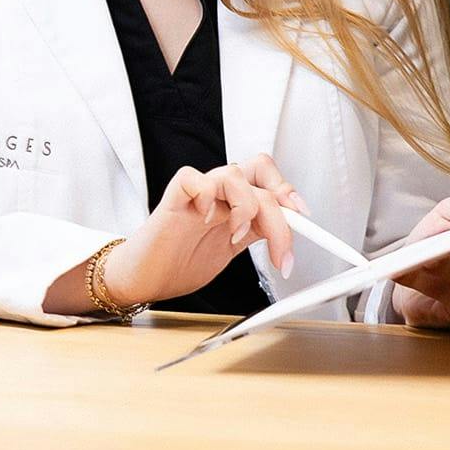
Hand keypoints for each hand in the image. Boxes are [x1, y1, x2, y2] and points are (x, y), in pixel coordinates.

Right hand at [100, 154, 303, 308]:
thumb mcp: (231, 250)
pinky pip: (193, 178)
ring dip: (245, 206)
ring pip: (232, 172)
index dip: (289, 192)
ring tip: (236, 235)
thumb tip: (289, 231)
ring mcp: (196, 195)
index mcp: (233, 204)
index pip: (267, 180)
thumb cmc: (179, 264)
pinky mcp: (172, 200)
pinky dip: (207, 197)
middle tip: (278, 235)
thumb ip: (256, 233)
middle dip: (278, 202)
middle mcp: (218, 195)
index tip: (305, 217)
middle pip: (258, 169)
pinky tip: (207, 219)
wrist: (145, 280)